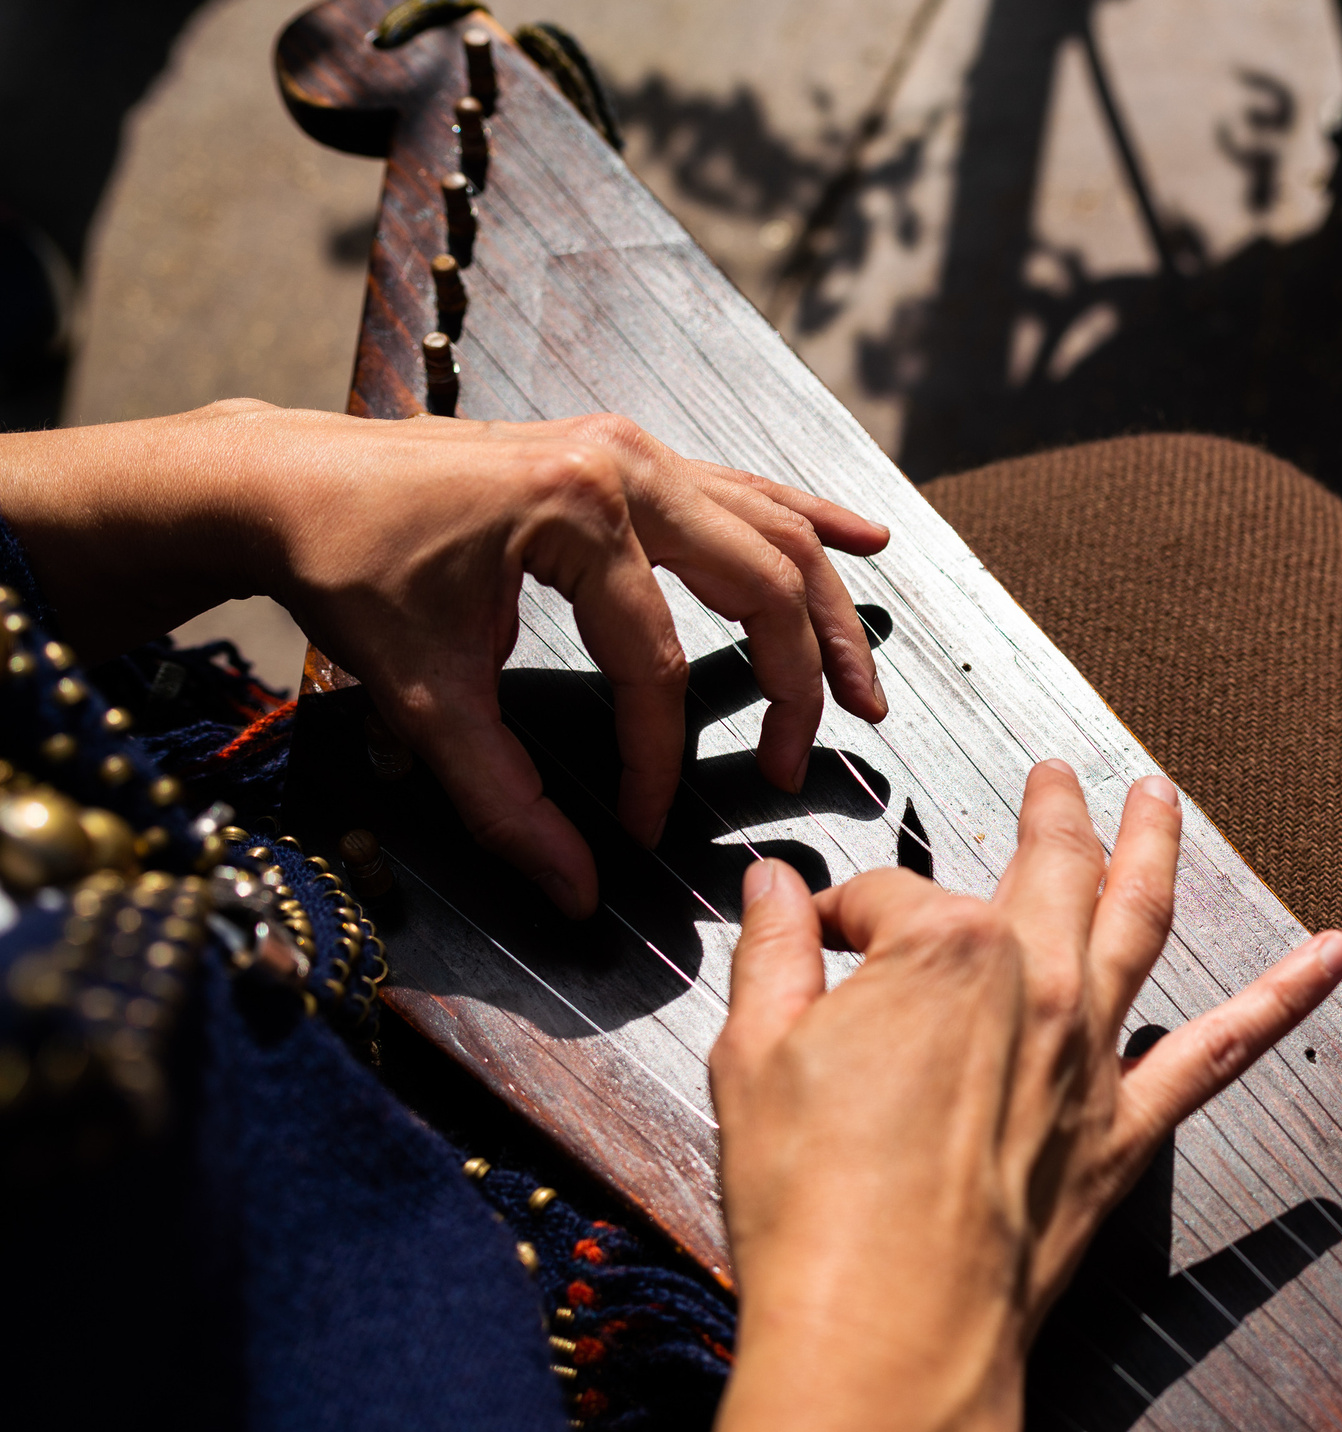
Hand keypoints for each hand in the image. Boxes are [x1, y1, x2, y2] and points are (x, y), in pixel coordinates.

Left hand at [0, 402, 889, 915]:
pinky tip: (867, 545)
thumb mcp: (420, 695)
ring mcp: (637, 450)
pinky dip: (809, 521)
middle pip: (759, 583)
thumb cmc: (351, 573)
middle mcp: (625, 466)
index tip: (641, 828)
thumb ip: (502, 799)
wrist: (295, 479)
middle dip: (794, 682)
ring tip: (861, 692)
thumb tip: (574, 891)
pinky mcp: (634, 454)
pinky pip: (748, 488)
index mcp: (573, 514)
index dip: (658, 760)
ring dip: (826, 614)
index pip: (657, 662)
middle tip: (791, 763)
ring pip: (774, 532)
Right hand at [631, 763, 1341, 1431]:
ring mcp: (1092, 1054)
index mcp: (941, 949)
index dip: (840, 919)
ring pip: (1140, 921)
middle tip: (1055, 779)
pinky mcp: (1128, 1129)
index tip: (811, 944)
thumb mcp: (752, 1057)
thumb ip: (771, 956)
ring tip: (1160, 799)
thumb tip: (771, 886)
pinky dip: (1286, 996)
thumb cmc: (809, 1199)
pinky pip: (1225, 1049)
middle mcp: (1036, 982)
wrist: (887, 1328)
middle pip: (1043, 872)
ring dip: (1154, 848)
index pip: (888, 902)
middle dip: (1048, 815)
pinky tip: (1337, 954)